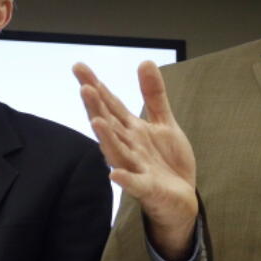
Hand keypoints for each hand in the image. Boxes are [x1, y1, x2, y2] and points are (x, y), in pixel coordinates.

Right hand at [73, 60, 197, 260]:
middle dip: (96, 107)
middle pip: (109, 125)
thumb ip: (153, 95)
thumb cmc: (166, 162)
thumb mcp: (163, 123)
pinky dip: (125, 180)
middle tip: (84, 88)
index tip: (79, 67)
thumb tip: (144, 61)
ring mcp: (135, 168)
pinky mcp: (147, 189)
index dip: (96, 85)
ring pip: (117, 151)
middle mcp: (128, 147)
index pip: (111, 104)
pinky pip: (134, 184)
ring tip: (96, 121)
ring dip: (106, 138)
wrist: (181, 199)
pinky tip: (114, 174)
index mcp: (132, 130)